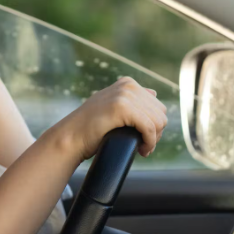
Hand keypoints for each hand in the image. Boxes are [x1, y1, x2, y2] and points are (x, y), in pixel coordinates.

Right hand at [53, 76, 167, 160]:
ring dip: (153, 140)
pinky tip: (142, 150)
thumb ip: (131, 98)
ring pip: (158, 122)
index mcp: (128, 83)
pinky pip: (149, 128)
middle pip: (161, 114)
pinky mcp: (122, 107)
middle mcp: (128, 85)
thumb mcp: (113, 106)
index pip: (158, 106)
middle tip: (143, 145)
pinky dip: (149, 142)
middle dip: (156, 133)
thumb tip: (154, 92)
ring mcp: (124, 94)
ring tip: (142, 148)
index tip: (143, 138)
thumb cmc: (92, 127)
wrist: (72, 136)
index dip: (154, 126)